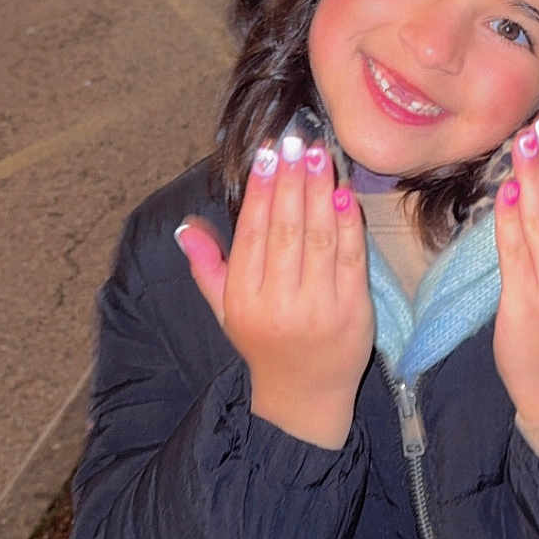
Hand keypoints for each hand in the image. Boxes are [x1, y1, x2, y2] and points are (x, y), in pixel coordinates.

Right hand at [175, 137, 373, 447]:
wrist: (303, 398)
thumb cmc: (263, 344)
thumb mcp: (225, 310)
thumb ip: (206, 267)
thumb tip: (184, 227)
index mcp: (244, 299)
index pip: (252, 233)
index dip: (261, 189)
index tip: (268, 152)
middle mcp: (279, 303)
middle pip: (285, 230)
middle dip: (291, 181)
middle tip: (296, 140)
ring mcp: (319, 307)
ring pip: (319, 239)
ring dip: (320, 192)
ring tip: (319, 155)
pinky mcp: (354, 312)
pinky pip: (352, 259)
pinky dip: (349, 225)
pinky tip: (344, 194)